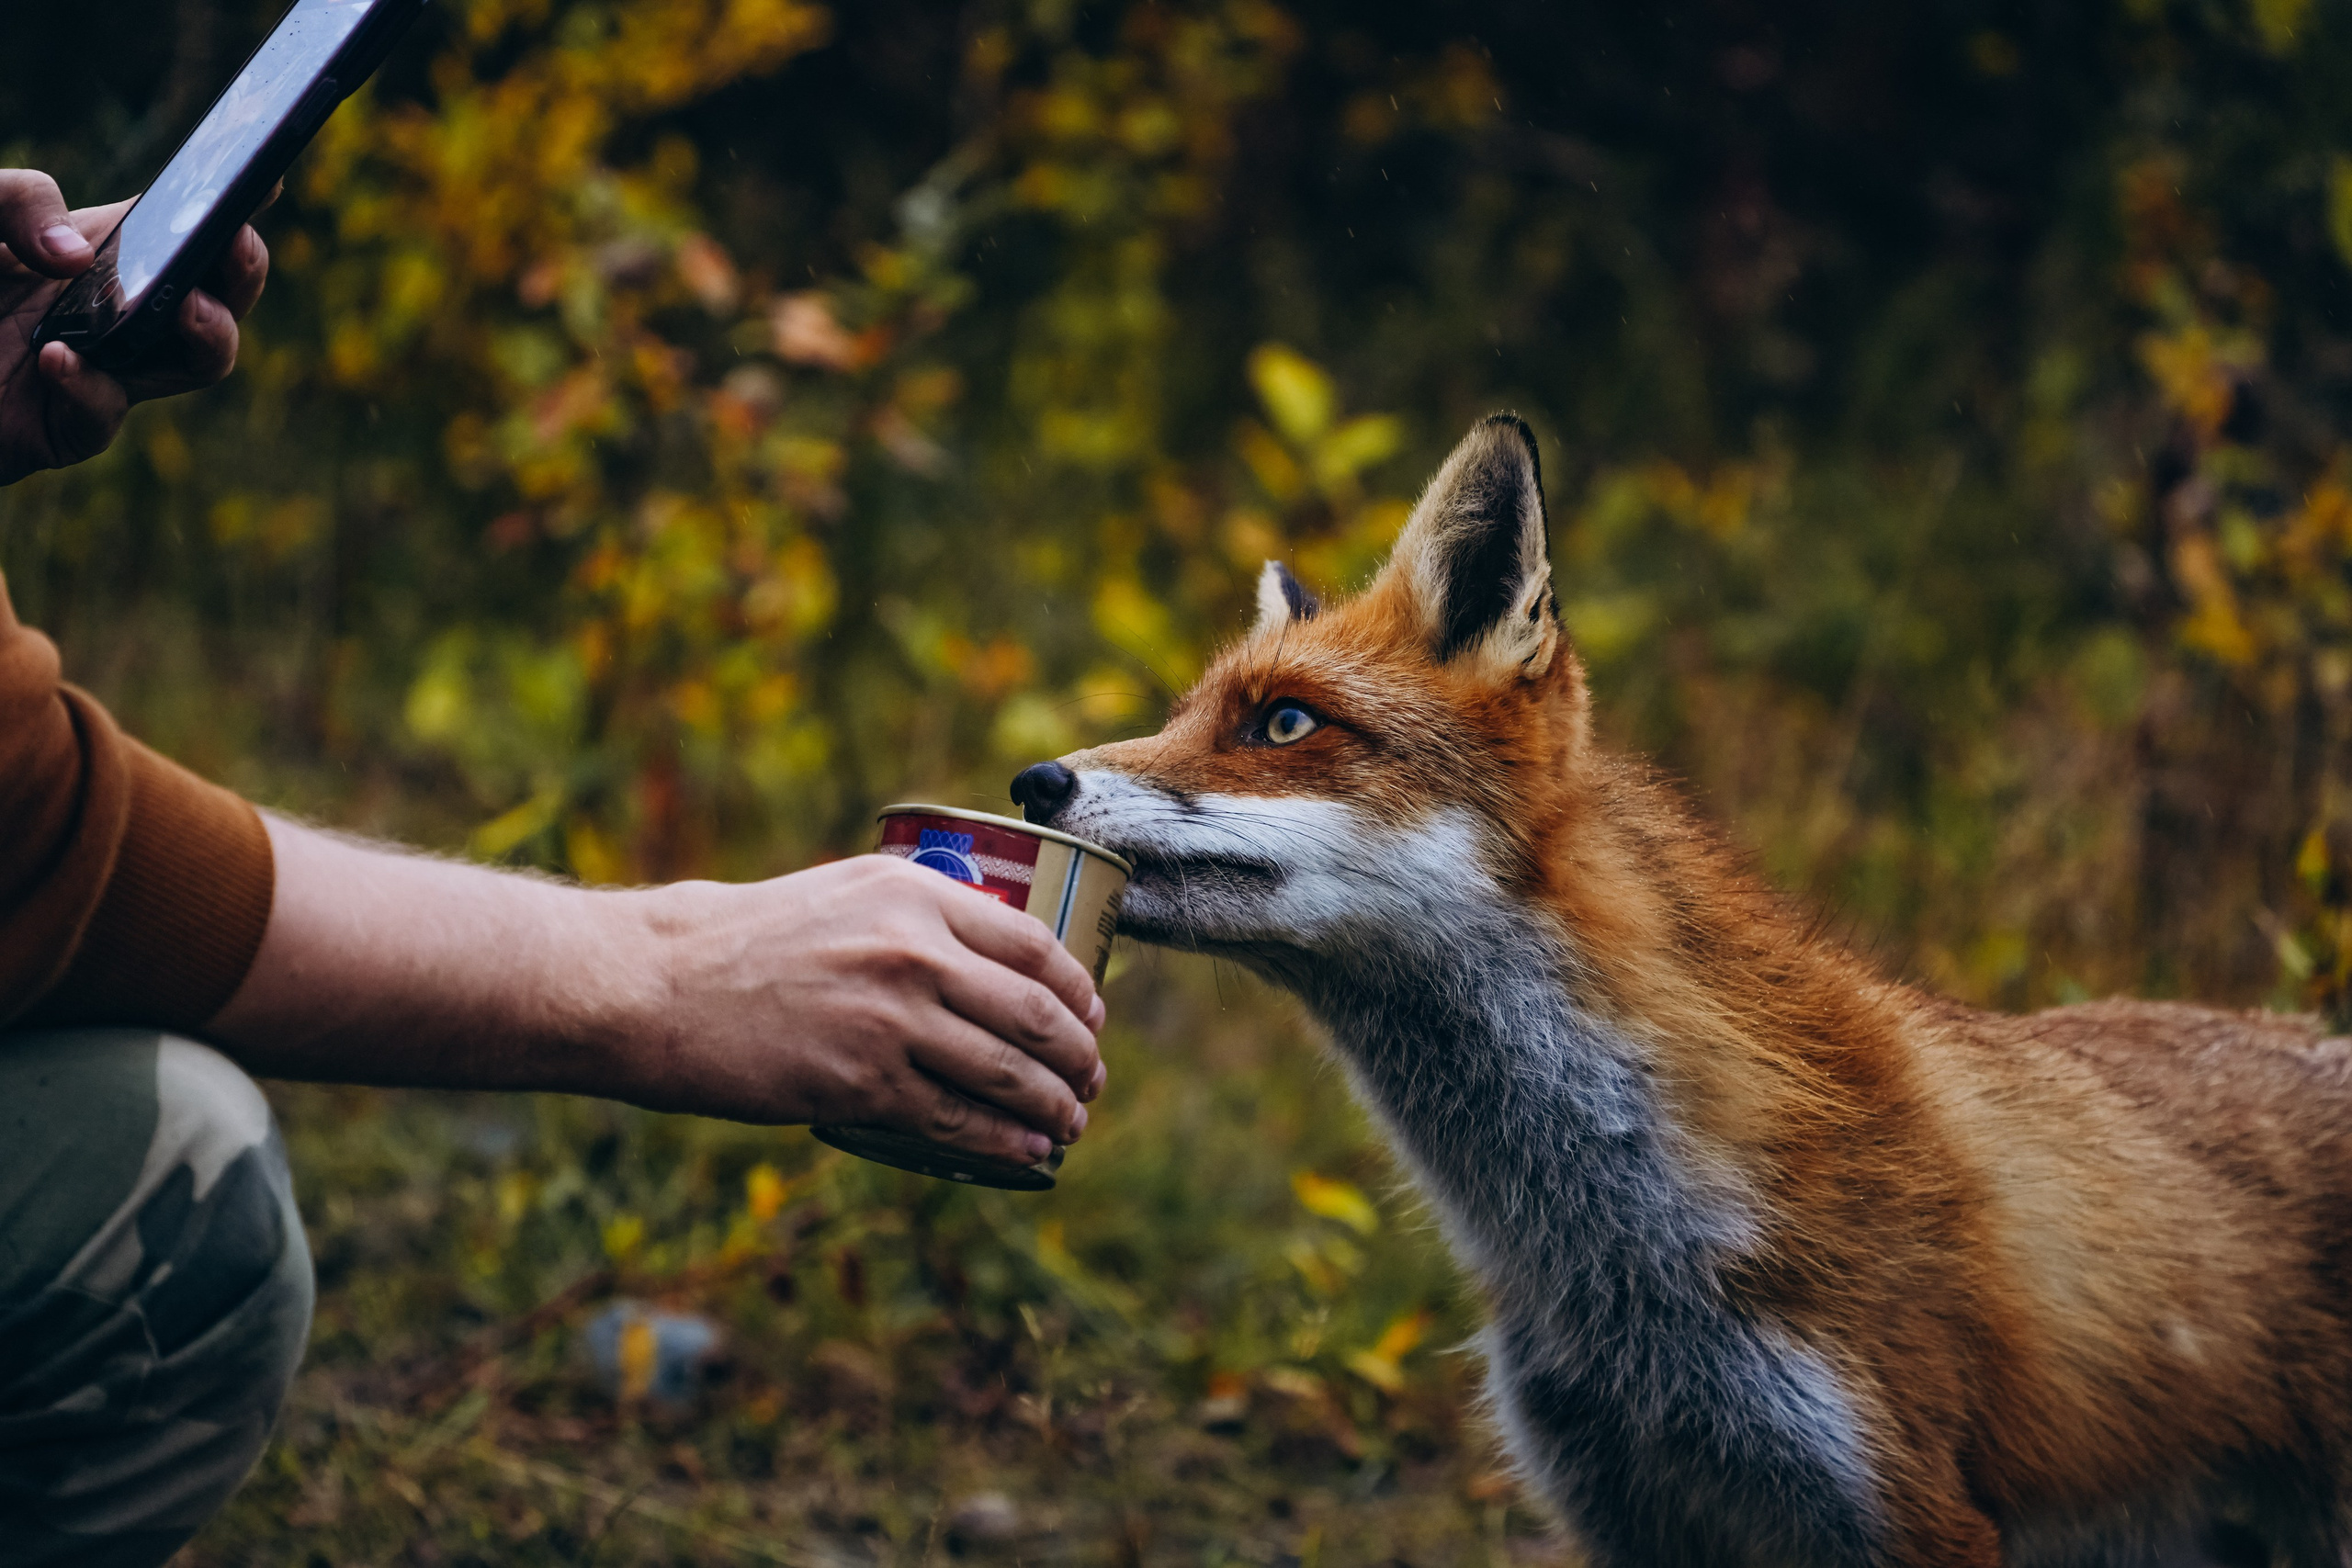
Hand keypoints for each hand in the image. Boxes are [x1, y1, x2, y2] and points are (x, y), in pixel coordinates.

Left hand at [0, 168, 271, 486]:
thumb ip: (19, 202)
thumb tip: (77, 259)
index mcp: (93, 250)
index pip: (180, 222)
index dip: (232, 199)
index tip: (264, 172)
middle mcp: (108, 311)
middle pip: (216, 295)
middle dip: (242, 271)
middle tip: (235, 244)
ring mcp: (91, 371)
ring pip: (193, 362)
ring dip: (210, 335)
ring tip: (188, 308)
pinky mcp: (55, 429)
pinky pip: (102, 417)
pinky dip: (91, 390)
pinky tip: (57, 359)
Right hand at [629, 857, 1107, 1163]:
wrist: (658, 985)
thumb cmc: (747, 940)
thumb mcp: (845, 894)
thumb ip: (916, 917)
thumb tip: (987, 960)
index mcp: (914, 894)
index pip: (1033, 946)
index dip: (1078, 990)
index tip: (1093, 1016)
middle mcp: (913, 951)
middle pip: (1035, 1014)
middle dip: (1079, 1056)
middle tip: (1091, 1079)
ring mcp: (890, 1020)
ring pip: (1007, 1072)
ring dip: (1054, 1105)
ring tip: (1071, 1121)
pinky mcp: (862, 1083)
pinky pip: (958, 1121)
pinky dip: (1005, 1142)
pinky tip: (1028, 1152)